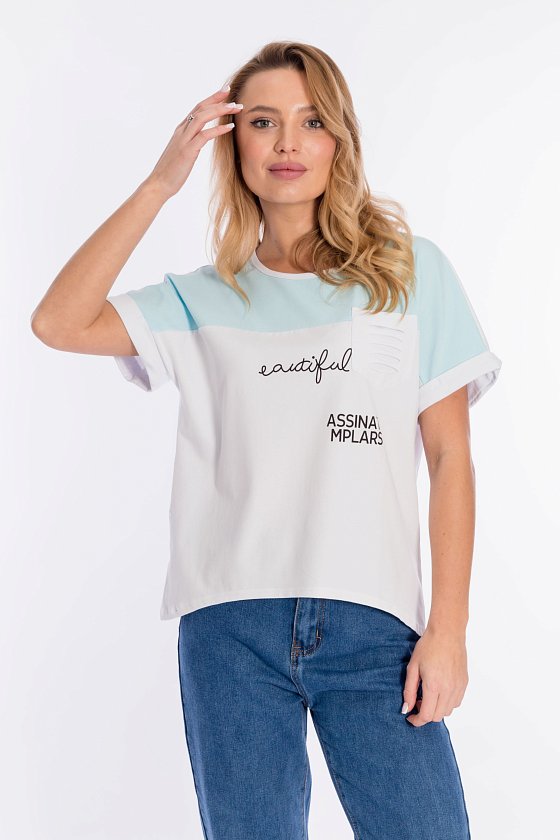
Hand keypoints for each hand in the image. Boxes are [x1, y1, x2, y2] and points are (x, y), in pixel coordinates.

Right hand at [145, 85, 242, 199]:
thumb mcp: (182, 151)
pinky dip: (218, 130)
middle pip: (201, 108)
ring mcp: (184, 140)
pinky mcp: (187, 151)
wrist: (159, 183)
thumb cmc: (172, 171)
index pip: (197, 108)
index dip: (211, 98)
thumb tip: (201, 137)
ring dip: (220, 110)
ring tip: (235, 107)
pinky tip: (230, 127)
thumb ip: (191, 141)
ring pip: (202, 117)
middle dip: (218, 99)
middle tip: (233, 94)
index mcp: (181, 130)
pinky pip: (204, 136)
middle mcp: (182, 131)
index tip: (225, 92)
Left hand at [403, 626, 468, 726]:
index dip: (417, 721)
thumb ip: (409, 690)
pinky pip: (456, 702)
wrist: (447, 633)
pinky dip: (446, 703)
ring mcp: (459, 687)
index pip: (427, 716)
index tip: (410, 717)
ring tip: (428, 694)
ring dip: (436, 709)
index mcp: (434, 686)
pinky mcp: (464, 683)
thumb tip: (407, 708)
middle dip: (426, 714)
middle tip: (417, 702)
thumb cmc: (428, 646)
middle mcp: (449, 690)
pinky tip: (439, 690)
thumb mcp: (413, 667)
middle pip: (438, 716)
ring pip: (448, 711)